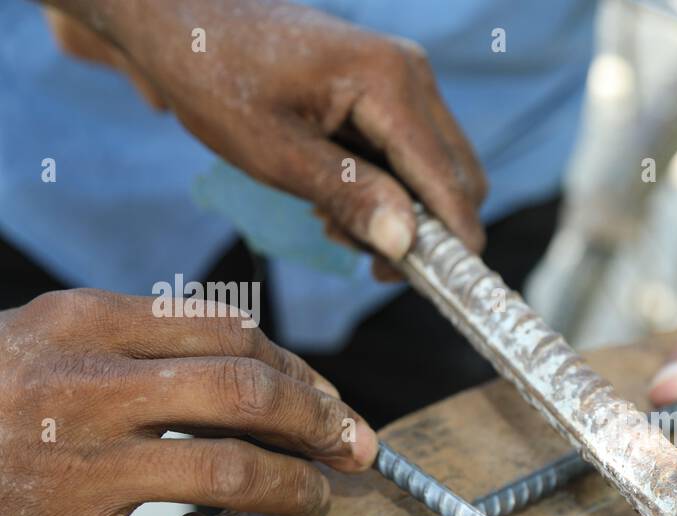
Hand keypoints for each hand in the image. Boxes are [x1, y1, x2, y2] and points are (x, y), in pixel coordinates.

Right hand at [0, 290, 377, 515]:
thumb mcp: (47, 333)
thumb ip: (142, 336)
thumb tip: (264, 364)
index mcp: (83, 323)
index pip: (230, 331)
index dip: (299, 368)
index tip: (327, 397)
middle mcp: (86, 390)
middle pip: (249, 393)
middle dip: (323, 421)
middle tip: (356, 446)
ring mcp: (73, 472)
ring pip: (231, 473)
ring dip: (295, 489)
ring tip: (313, 497)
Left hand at [46, 0, 486, 273]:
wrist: (179, 18)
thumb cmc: (214, 76)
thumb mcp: (274, 151)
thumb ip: (348, 194)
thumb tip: (405, 242)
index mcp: (389, 82)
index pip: (448, 180)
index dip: (452, 241)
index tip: (438, 290)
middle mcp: (410, 75)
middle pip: (460, 178)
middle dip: (426, 230)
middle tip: (368, 261)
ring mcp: (402, 79)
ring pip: (437, 171)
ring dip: (403, 212)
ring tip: (335, 224)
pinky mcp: (387, 90)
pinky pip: (412, 155)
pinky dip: (388, 190)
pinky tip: (334, 198)